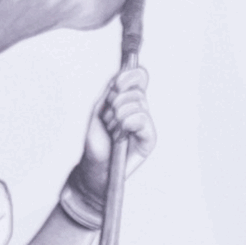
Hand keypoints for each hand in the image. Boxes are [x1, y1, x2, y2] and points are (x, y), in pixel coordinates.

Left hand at [76, 67, 158, 202]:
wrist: (95, 168)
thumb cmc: (96, 142)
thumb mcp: (99, 111)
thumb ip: (111, 92)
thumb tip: (121, 78)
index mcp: (129, 100)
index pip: (140, 77)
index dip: (130, 76)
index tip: (116, 85)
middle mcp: (141, 110)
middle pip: (137, 90)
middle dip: (116, 102)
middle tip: (108, 118)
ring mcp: (146, 124)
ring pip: (137, 103)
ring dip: (117, 116)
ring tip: (112, 131)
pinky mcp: (150, 138)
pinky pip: (141, 119)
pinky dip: (126, 124)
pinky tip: (121, 136)